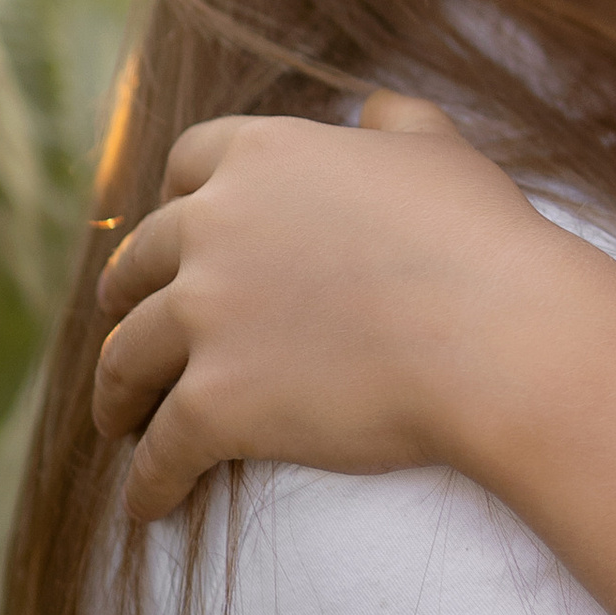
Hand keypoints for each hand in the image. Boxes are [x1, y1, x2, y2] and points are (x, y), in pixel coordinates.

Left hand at [93, 92, 615, 518]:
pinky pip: (159, 451)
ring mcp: (205, 316)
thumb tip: (374, 106)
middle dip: (124, 296)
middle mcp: (214, 225)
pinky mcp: (215, 403)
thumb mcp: (439, 149)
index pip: (189, 163)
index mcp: (263, 155)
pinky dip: (145, 483)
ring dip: (115, 394)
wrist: (500, 336)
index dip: (177, 199)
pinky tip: (146, 508)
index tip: (180, 232)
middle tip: (126, 325)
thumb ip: (395, 119)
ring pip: (126, 358)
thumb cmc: (481, 240)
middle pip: (138, 263)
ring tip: (118, 422)